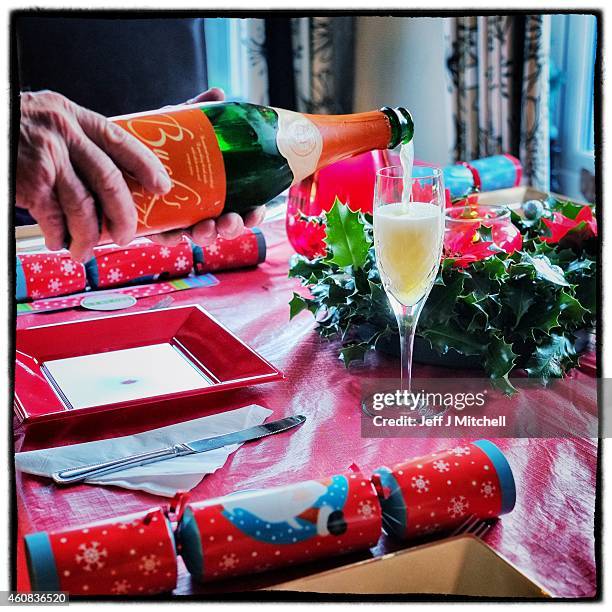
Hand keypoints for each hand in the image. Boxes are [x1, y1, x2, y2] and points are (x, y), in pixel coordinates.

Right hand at [16, 90, 171, 261]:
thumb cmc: (10, 131)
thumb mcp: (46, 121)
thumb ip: (74, 141)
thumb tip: (105, 181)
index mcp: (72, 116)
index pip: (120, 140)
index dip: (146, 166)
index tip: (163, 187)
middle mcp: (62, 132)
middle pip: (109, 180)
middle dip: (123, 215)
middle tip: (127, 235)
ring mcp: (46, 156)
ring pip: (83, 206)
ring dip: (89, 236)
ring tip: (85, 251)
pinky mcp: (30, 181)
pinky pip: (55, 218)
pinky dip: (59, 236)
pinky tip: (59, 242)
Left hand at [147, 88, 265, 246]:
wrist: (116, 149)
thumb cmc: (156, 141)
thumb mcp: (179, 125)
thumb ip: (199, 112)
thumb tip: (219, 93)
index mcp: (216, 189)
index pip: (243, 206)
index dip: (254, 213)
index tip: (257, 210)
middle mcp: (202, 207)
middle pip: (225, 226)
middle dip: (232, 228)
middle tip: (230, 220)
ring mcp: (179, 219)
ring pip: (199, 235)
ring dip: (208, 235)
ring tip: (206, 228)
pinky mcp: (154, 225)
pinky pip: (165, 237)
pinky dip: (172, 237)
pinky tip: (175, 233)